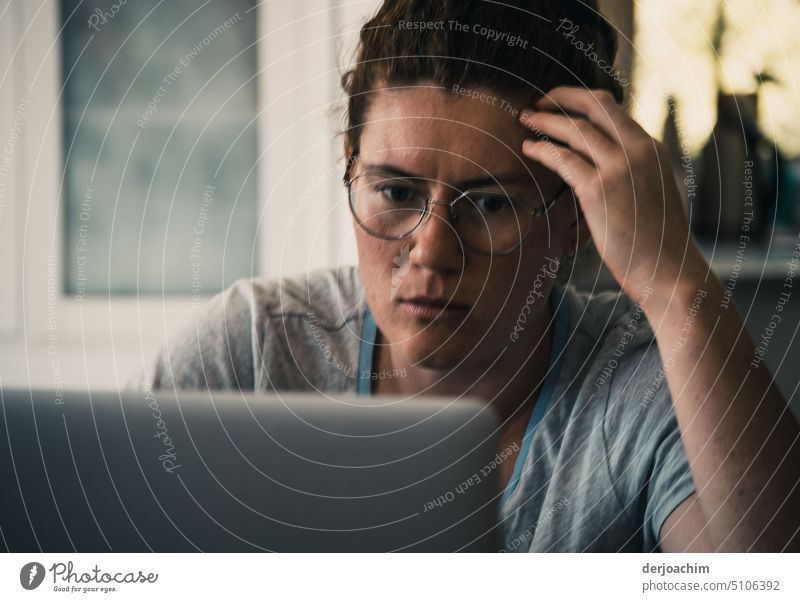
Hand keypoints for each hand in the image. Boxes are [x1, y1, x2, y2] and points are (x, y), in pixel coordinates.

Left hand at [519, 86, 706, 302]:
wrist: (670, 271)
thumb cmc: (658, 243)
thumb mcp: (652, 195)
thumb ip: (633, 174)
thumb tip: (605, 169)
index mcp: (652, 149)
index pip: (614, 109)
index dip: (582, 101)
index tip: (561, 103)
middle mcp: (639, 151)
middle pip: (595, 106)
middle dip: (562, 97)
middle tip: (537, 100)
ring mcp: (620, 168)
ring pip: (576, 129)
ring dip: (545, 121)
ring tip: (525, 119)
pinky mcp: (600, 190)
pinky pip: (563, 160)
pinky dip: (542, 150)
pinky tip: (528, 149)